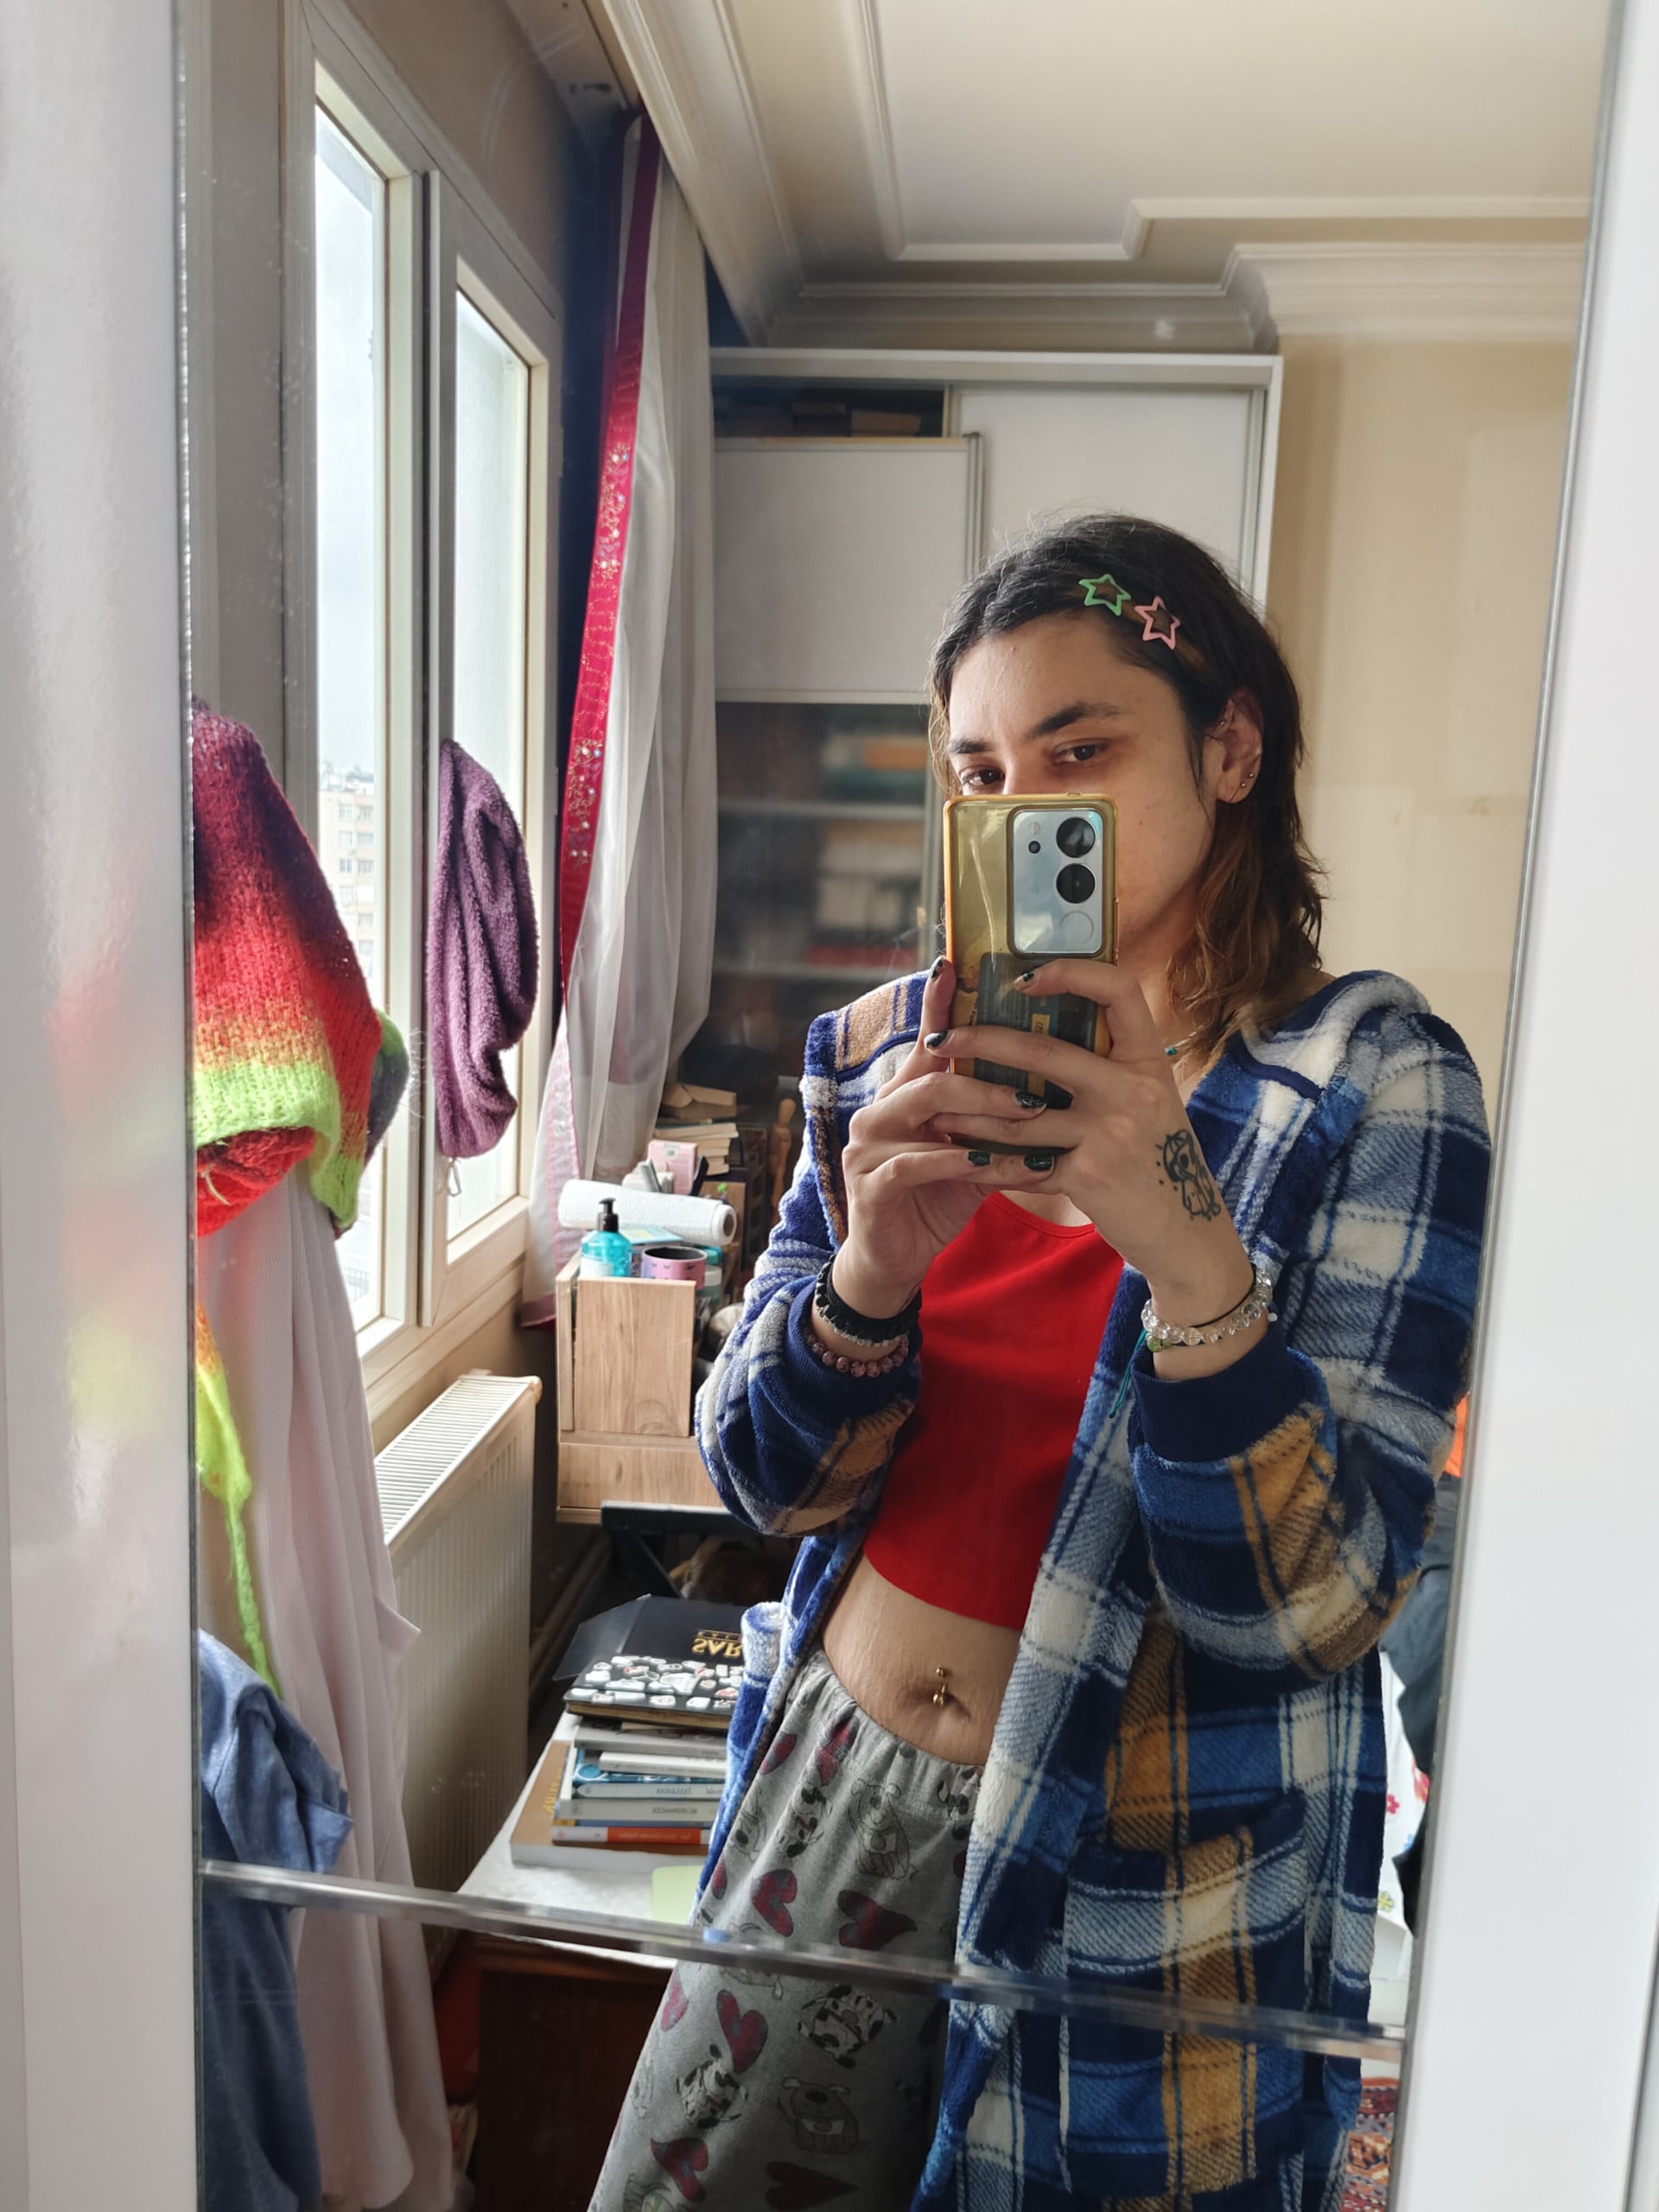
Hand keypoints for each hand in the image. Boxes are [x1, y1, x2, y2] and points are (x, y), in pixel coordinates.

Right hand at [830, 956, 1052, 1324]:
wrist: (894, 1261)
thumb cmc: (937, 1199)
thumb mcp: (972, 1151)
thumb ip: (994, 1117)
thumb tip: (1052, 1081)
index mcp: (907, 1096)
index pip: (928, 1042)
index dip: (939, 1004)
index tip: (956, 964)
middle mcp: (882, 1110)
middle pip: (936, 1074)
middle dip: (992, 1080)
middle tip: (1041, 1093)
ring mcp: (870, 1145)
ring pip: (930, 1112)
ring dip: (986, 1117)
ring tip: (1032, 1122)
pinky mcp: (871, 1184)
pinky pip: (923, 1163)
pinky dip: (967, 1164)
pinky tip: (1000, 1167)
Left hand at [923, 959, 1255, 1333]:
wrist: (1185, 1232)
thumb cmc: (1156, 1159)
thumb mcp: (1150, 1101)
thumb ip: (1110, 1067)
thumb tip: (1049, 1024)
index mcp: (1149, 1060)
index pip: (1119, 988)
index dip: (1071, 972)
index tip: (1023, 978)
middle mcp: (1134, 1089)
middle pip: (1044, 1049)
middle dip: (982, 1040)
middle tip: (941, 1041)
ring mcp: (1112, 1132)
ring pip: (1020, 1113)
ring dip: (971, 1111)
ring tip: (938, 1109)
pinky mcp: (1090, 1175)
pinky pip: (1024, 1162)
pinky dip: (990, 1164)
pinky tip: (962, 1160)